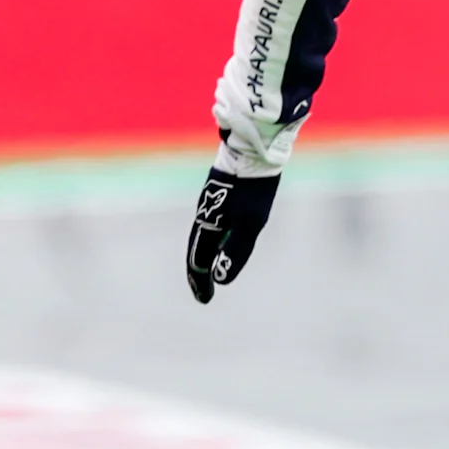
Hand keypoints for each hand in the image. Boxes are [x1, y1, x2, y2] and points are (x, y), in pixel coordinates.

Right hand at [184, 168, 280, 303]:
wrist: (252, 150)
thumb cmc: (252, 189)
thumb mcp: (249, 224)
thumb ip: (235, 251)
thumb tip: (220, 278)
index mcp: (207, 226)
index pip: (199, 261)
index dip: (201, 281)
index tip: (205, 298)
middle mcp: (203, 216)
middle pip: (196, 249)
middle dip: (199, 271)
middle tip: (202, 289)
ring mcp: (210, 204)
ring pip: (202, 236)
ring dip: (203, 255)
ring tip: (209, 269)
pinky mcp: (218, 195)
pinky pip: (210, 225)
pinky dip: (211, 240)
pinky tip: (221, 239)